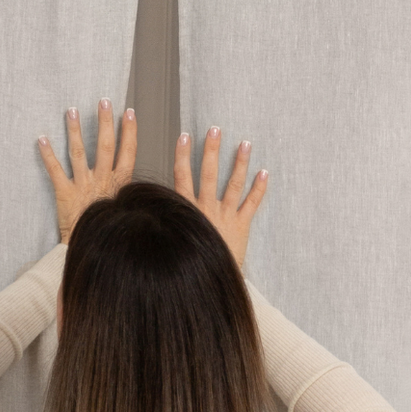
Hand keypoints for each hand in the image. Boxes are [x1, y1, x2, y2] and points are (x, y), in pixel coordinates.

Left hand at [38, 99, 137, 244]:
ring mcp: (83, 186)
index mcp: (119, 185)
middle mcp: (102, 181)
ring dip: (76, 130)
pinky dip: (48, 154)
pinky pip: (55, 171)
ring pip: (80, 153)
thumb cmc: (109, 230)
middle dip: (106, 122)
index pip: (128, 152)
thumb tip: (134, 182)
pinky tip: (41, 138)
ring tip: (71, 111)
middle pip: (106, 146)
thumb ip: (128, 193)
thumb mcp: (126, 210)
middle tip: (104, 101)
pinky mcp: (65, 194)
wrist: (94, 249)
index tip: (130, 113)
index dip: (129, 132)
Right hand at [173, 124, 269, 271]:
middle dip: (211, 150)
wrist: (206, 282)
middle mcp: (206, 209)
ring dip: (239, 162)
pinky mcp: (241, 226)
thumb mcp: (170, 239)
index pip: (182, 177)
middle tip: (215, 129)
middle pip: (208, 173)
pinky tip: (265, 172)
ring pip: (232, 184)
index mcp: (186, 210)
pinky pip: (252, 204)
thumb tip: (146, 210)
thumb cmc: (187, 262)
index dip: (182, 155)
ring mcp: (225, 216)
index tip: (184, 137)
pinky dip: (259, 188)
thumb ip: (164, 221)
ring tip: (245, 143)